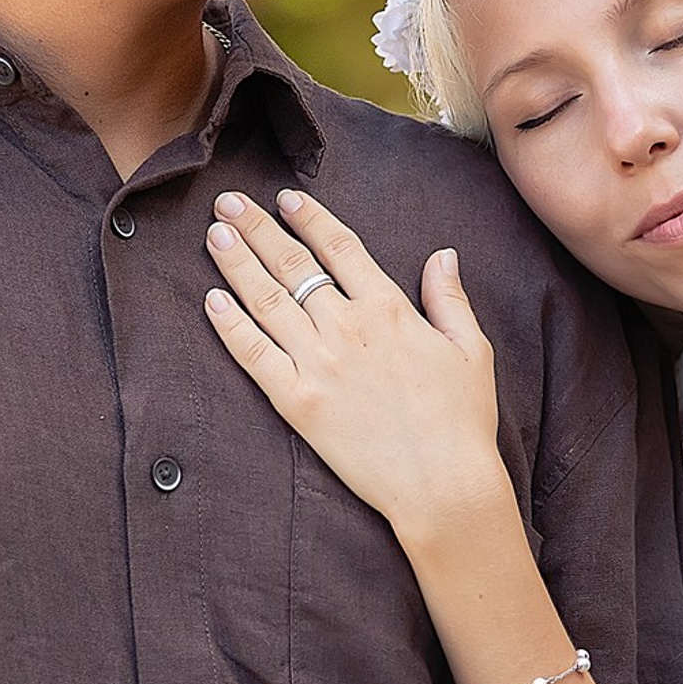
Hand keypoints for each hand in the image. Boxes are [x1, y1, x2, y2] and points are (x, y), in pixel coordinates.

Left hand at [203, 189, 508, 547]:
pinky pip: (253, 355)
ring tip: (215, 235)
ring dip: (237, 263)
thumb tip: (442, 254)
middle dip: (257, 229)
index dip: (309, 219)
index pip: (340, 247)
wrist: (443, 485)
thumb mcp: (471, 350)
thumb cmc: (463, 420)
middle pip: (293, 265)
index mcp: (388, 309)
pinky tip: (211, 300)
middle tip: (229, 202)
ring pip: (267, 300)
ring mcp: (318, 364)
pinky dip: (230, 325)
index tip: (285, 199)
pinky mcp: (297, 402)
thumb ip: (449, 299)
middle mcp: (347, 328)